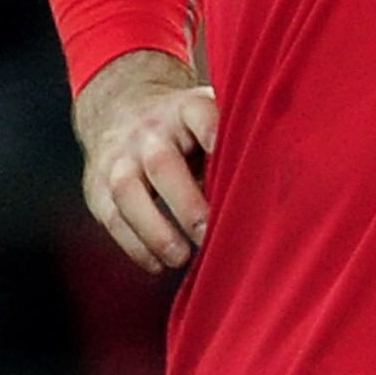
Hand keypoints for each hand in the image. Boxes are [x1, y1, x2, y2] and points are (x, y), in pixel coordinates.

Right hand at [73, 48, 218, 273]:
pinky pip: (112, 218)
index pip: (199, 115)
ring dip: (154, 229)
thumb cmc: (185, 130)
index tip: (233, 159)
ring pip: (127, 192)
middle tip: (208, 233)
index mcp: (184, 110)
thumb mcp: (208, 120)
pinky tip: (158, 264)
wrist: (121, 110)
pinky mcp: (97, 187)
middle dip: (186, 202)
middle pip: (162, 163)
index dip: (215, 133)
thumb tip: (278, 193)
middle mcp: (149, 131)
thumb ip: (236, 145)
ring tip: (181, 257)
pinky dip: (135, 245)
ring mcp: (119, 158)